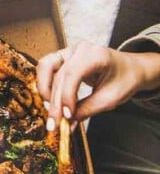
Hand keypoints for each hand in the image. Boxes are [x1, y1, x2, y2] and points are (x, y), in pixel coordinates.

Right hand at [36, 41, 159, 127]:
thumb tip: (67, 122)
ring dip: (44, 90)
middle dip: (55, 102)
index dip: (66, 96)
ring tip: (50, 110)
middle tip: (54, 124)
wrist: (129, 68)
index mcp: (96, 55)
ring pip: (46, 67)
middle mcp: (79, 49)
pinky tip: (50, 100)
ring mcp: (69, 50)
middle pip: (59, 75)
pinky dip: (45, 84)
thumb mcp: (111, 98)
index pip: (73, 74)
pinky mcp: (63, 56)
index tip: (66, 116)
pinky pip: (47, 67)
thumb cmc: (123, 80)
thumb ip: (88, 109)